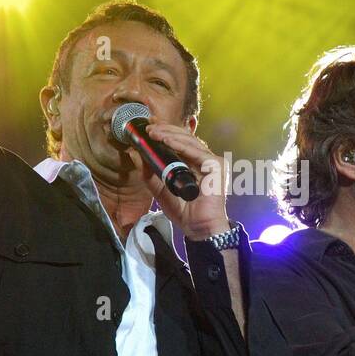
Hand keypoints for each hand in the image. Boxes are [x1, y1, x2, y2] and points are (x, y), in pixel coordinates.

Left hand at [142, 123, 231, 240]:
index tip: (149, 128)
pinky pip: (196, 151)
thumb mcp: (160, 190)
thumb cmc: (184, 211)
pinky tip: (167, 141)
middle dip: (165, 130)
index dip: (165, 132)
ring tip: (154, 132)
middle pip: (185, 138)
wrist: (198, 227)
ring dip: (170, 135)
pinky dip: (181, 145)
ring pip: (190, 141)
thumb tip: (138, 156)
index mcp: (195, 163)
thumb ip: (150, 174)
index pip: (180, 142)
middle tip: (149, 127)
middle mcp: (205, 160)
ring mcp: (212, 162)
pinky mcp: (216, 166)